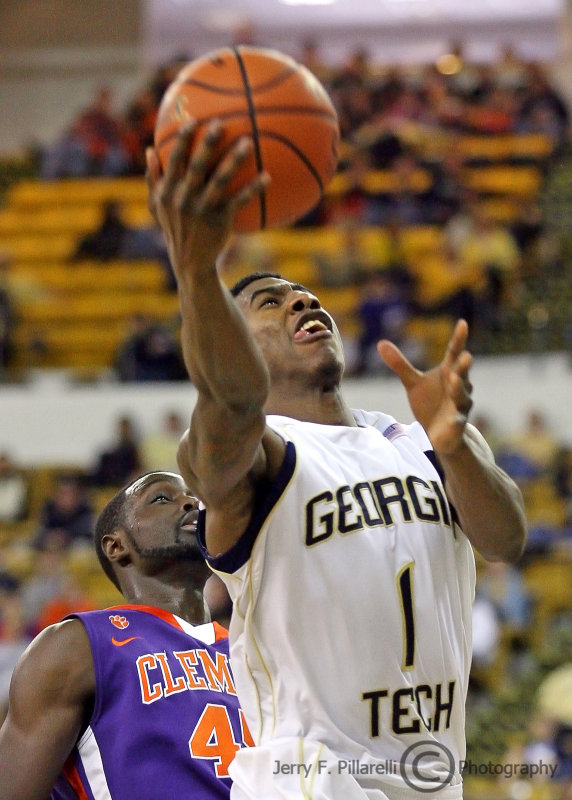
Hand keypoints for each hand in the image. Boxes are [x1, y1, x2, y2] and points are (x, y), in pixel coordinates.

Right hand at [146, 119, 269, 281]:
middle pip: (197, 166)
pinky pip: (239, 201)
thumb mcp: (157, 206)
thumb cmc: (175, 227)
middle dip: (207, 143)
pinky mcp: (219, 221)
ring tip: (249, 142)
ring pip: (220, 181)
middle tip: (221, 123)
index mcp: (168, 191)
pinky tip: (268, 176)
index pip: (174, 160)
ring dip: (234, 160)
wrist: (190, 261)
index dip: (182, 139)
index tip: (193, 120)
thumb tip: (149, 149)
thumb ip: (153, 178)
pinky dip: (253, 189)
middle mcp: (184, 198)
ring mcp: (202, 210)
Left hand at [377, 319, 472, 454]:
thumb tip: (380, 343)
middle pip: (461, 373)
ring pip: (462, 396)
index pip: (453, 353)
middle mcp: (459, 386)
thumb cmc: (429, 402)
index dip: (458, 339)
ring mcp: (460, 405)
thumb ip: (400, 364)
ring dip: (459, 389)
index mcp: (449, 372)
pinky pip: (458, 421)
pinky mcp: (457, 424)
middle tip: (466, 355)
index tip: (462, 323)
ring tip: (454, 380)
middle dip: (463, 365)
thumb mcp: (412, 383)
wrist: (439, 432)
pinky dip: (456, 419)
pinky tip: (453, 418)